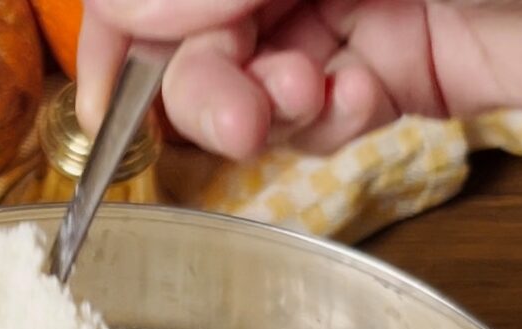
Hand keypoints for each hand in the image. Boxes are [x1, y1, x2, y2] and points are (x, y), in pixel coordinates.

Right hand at [77, 0, 521, 156]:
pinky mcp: (413, 66)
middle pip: (202, 18)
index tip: (108, 81)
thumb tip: (139, 4)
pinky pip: (326, 112)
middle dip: (198, 71)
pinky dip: (322, 122)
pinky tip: (353, 102)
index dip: (125, 20)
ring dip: (259, 103)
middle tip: (230, 107)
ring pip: (256, 71)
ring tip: (302, 103)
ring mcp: (365, 0)